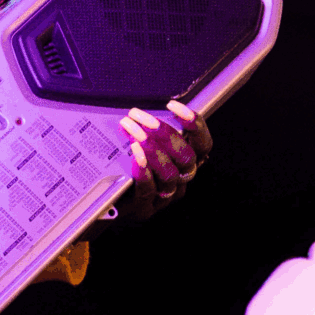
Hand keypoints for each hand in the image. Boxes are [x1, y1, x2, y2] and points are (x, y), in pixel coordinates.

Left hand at [115, 100, 213, 222]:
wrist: (110, 200)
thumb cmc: (130, 165)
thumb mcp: (144, 144)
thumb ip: (150, 129)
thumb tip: (142, 108)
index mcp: (188, 161)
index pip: (203, 144)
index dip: (195, 125)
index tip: (174, 106)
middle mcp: (182, 178)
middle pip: (186, 157)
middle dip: (165, 134)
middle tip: (141, 117)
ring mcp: (165, 196)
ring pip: (169, 173)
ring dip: (151, 150)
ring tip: (133, 133)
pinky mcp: (146, 209)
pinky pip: (148, 191)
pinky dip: (142, 173)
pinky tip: (134, 157)